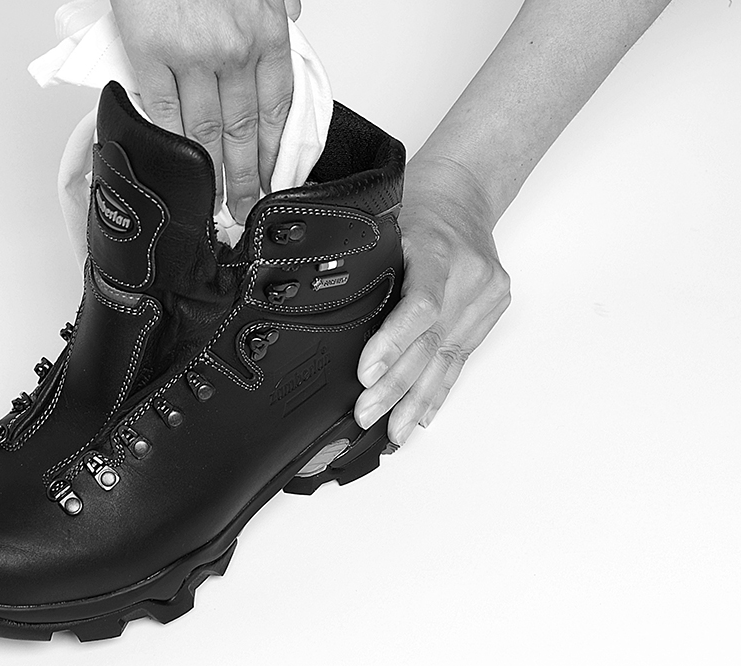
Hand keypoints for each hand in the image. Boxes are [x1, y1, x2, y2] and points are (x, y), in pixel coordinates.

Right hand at [110, 0, 300, 223]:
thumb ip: (279, 2)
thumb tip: (293, 22)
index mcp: (266, 32)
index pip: (278, 109)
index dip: (276, 153)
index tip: (276, 180)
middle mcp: (234, 50)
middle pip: (244, 131)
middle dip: (247, 177)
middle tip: (246, 208)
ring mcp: (191, 56)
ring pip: (205, 131)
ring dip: (212, 173)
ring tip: (215, 203)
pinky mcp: (150, 54)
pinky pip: (162, 110)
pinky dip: (171, 143)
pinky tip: (178, 167)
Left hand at [355, 159, 510, 445]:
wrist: (466, 193)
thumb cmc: (419, 205)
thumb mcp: (387, 225)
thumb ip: (368, 268)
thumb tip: (329, 320)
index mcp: (438, 249)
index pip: (421, 306)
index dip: (393, 344)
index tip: (366, 374)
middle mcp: (469, 275)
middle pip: (431, 343)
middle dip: (397, 388)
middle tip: (368, 416)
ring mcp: (485, 296)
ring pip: (447, 358)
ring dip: (418, 400)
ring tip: (396, 433)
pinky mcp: (492, 310)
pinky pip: (462, 356)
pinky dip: (440, 388)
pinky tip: (424, 414)